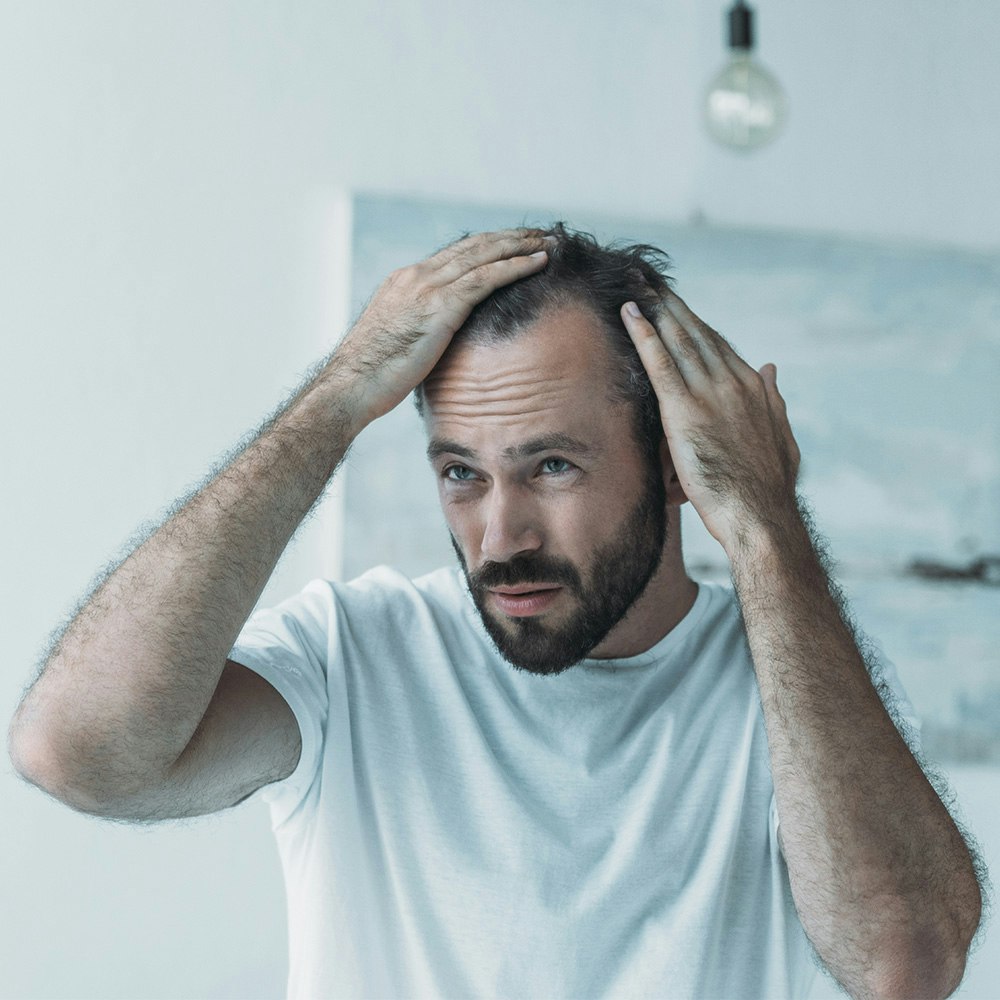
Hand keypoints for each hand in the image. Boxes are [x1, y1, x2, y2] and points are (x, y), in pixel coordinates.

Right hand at [332, 228, 552, 426]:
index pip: (455, 255)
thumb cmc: (371, 377)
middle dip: (510, 238)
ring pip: (484, 254)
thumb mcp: (398, 344)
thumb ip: (421, 332)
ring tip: (549, 243)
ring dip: (521, 246)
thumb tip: (439, 346)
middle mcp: (416, 276)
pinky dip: (516, 267)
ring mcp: (427, 287)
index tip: (514, 245)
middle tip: (540, 234)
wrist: (351, 385)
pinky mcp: (439, 306)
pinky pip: (486, 278)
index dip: (488, 247)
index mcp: (406, 282)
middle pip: (473, 246)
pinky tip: (539, 264)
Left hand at [620, 289, 800, 553]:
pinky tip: (629, 313)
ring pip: (678, 340)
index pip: (718, 346)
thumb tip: (770, 368)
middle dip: (671, 305)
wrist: (761, 516)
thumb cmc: (769, 489)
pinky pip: (660, 364)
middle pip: (696, 334)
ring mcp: (710, 394)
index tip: (676, 306)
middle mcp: (733, 382)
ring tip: (635, 284)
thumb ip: (773, 400)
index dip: (695, 323)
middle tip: (649, 279)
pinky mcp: (686, 411)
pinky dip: (644, 335)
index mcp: (752, 389)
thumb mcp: (781, 437)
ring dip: (655, 308)